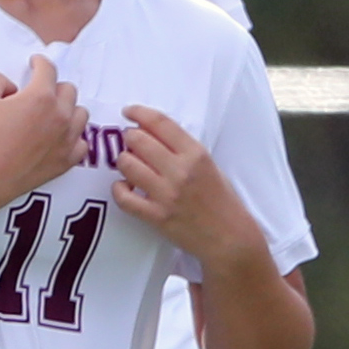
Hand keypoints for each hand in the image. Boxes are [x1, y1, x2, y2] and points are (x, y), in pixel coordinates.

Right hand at [0, 53, 84, 195]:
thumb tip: (12, 87)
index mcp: (41, 96)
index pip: (48, 69)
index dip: (40, 62)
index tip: (35, 63)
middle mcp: (60, 115)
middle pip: (69, 90)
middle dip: (54, 87)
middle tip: (39, 93)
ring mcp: (67, 139)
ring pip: (80, 114)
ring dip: (68, 110)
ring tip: (53, 115)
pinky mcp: (66, 161)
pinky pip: (82, 143)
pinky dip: (72, 138)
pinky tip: (59, 139)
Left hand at [109, 102, 261, 272]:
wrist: (228, 237)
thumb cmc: (220, 199)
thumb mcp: (209, 166)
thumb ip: (183, 150)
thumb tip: (150, 132)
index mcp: (196, 154)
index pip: (160, 123)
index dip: (139, 113)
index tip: (129, 111)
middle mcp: (180, 171)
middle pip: (138, 140)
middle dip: (129, 138)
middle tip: (130, 143)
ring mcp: (166, 194)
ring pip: (126, 164)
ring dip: (123, 162)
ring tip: (131, 167)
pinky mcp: (155, 216)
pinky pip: (122, 197)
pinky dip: (119, 189)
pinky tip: (124, 188)